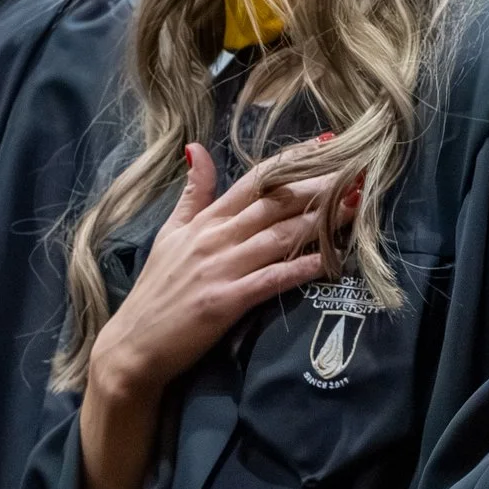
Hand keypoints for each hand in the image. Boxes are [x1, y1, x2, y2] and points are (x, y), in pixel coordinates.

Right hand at [86, 142, 357, 405]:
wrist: (132, 345)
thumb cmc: (156, 290)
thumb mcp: (169, 234)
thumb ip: (192, 194)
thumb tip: (197, 147)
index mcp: (205, 220)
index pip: (254, 181)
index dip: (291, 161)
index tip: (324, 143)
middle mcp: (215, 237)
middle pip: (274, 203)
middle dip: (318, 186)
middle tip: (356, 170)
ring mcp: (220, 268)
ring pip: (278, 236)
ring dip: (319, 220)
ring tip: (355, 205)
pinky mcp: (225, 301)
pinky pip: (270, 279)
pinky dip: (301, 268)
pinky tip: (330, 259)